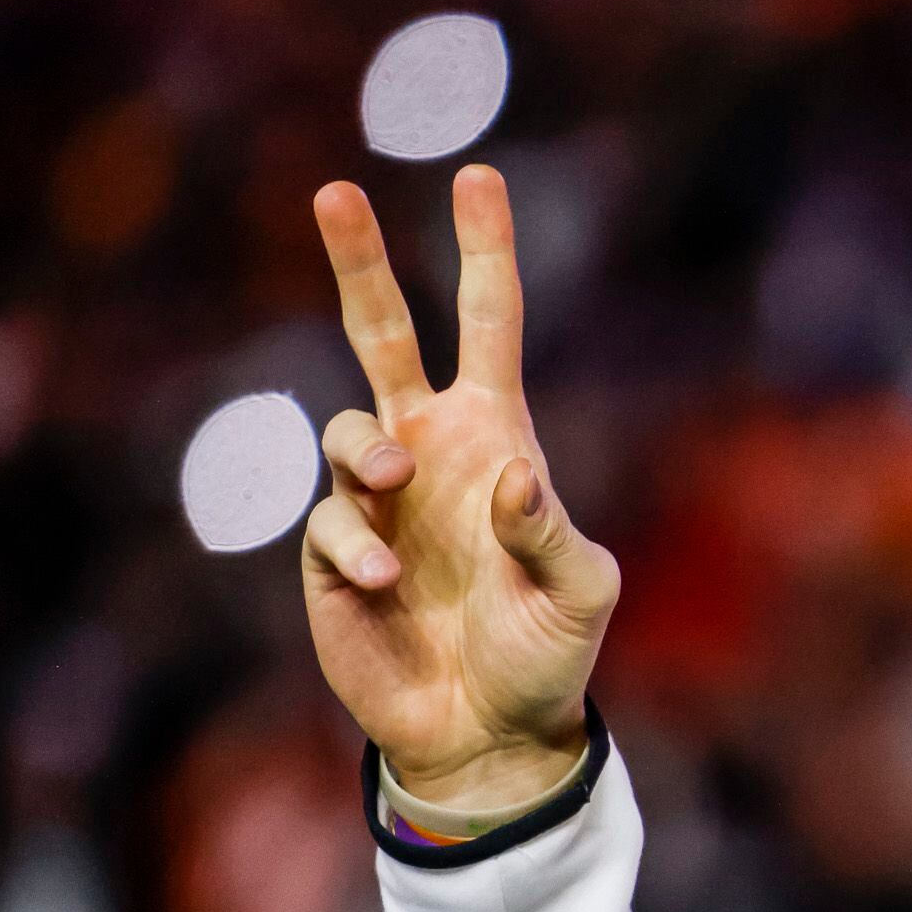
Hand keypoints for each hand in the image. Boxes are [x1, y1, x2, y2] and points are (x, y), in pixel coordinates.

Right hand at [301, 164, 617, 808]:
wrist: (488, 734)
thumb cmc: (548, 656)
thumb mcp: (582, 595)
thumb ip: (553, 531)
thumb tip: (511, 472)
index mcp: (497, 439)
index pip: (490, 327)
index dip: (485, 254)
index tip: (479, 177)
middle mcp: (429, 452)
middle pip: (382, 334)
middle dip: (359, 262)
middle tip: (336, 189)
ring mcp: (374, 500)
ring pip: (347, 429)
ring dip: (368, 452)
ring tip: (395, 488)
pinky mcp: (333, 554)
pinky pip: (329, 522)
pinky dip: (354, 542)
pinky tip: (388, 583)